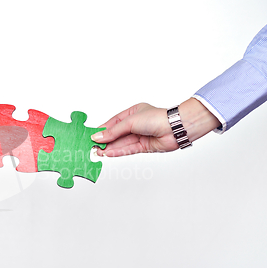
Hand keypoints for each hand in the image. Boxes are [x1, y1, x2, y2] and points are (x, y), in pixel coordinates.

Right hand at [91, 99, 220, 156]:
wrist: (175, 129)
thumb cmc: (157, 118)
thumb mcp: (130, 122)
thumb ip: (113, 131)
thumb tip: (98, 136)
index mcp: (132, 113)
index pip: (113, 122)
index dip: (102, 130)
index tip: (91, 135)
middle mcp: (136, 124)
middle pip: (116, 134)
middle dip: (105, 140)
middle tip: (92, 146)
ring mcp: (140, 135)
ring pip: (121, 143)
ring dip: (109, 148)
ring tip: (97, 152)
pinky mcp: (144, 146)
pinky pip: (128, 149)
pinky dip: (117, 152)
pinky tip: (108, 154)